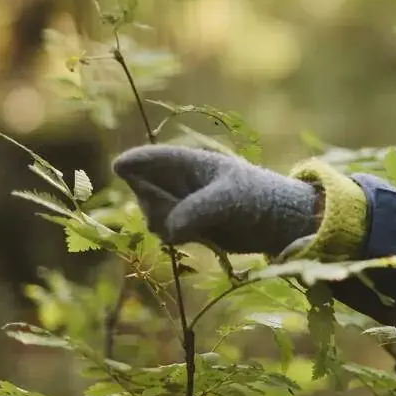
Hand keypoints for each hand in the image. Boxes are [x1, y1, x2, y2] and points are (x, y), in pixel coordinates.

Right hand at [112, 145, 319, 255]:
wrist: (276, 222)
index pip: (151, 158)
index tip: (120, 166)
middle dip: (156, 204)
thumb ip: (198, 209)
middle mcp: (178, 181)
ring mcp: (179, 203)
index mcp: (189, 162)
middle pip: (143, 191)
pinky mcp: (184, 225)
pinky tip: (201, 236)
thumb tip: (169, 230)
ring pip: (153, 216)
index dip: (134, 161)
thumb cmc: (257, 197)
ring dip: (169, 224)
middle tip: (183, 213)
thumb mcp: (230, 198)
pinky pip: (166, 233)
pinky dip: (178, 237)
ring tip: (201, 225)